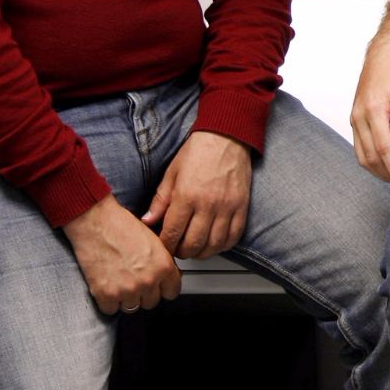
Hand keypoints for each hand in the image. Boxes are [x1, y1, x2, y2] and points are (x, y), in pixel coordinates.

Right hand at [62, 195, 181, 314]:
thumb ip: (163, 262)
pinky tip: (107, 285)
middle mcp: (148, 281)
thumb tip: (168, 276)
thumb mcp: (154, 241)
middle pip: (151, 302)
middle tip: (134, 279)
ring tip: (120, 279)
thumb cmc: (122, 226)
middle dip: (144, 293)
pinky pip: (111, 309)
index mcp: (163, 266)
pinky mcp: (106, 295)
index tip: (158, 286)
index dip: (164, 287)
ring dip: (126, 297)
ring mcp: (127, 290)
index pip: (172, 292)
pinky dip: (108, 301)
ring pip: (132, 307)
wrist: (96, 222)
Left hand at [140, 131, 252, 258]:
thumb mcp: (172, 173)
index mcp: (186, 196)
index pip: (172, 234)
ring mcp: (227, 206)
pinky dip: (224, 245)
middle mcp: (207, 204)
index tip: (165, 245)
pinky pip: (234, 235)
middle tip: (179, 249)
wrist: (226, 136)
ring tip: (196, 248)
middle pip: (193, 244)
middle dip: (183, 252)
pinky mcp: (241, 206)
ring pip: (214, 244)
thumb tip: (148, 221)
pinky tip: (215, 243)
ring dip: (203, 252)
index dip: (166, 245)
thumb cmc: (198, 151)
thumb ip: (160, 200)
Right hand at [351, 39, 389, 181]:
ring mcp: (355, 116)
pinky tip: (382, 161)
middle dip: (383, 173)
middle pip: (367, 156)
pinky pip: (359, 143)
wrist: (385, 49)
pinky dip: (369, 157)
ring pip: (360, 153)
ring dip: (375, 169)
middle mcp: (359, 115)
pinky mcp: (357, 115)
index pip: (381, 149)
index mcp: (372, 109)